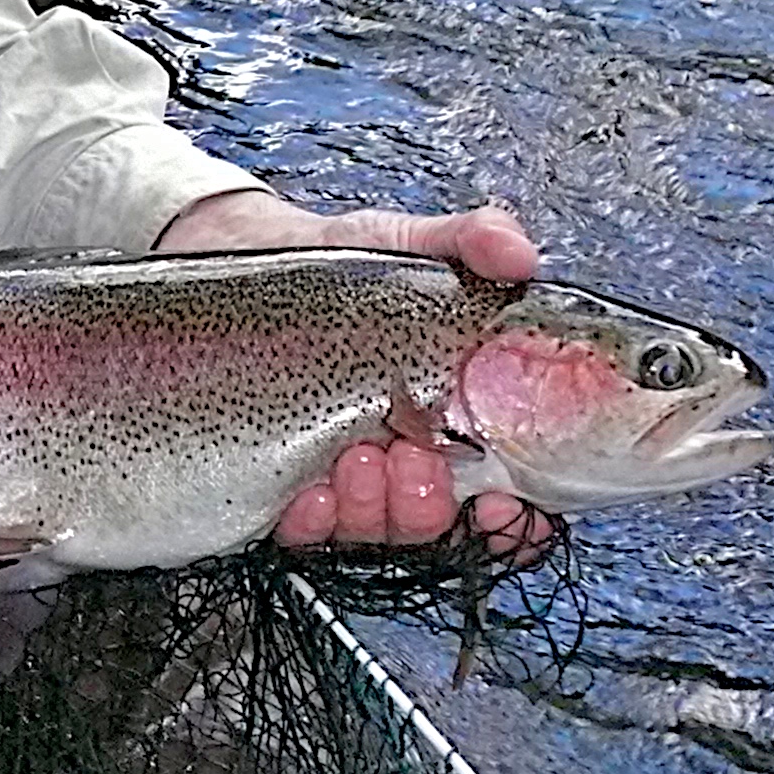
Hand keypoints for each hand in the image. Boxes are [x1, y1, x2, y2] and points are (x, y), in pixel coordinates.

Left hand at [154, 184, 551, 557]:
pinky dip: (315, 519)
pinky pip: (306, 532)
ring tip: (359, 455)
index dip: (515, 518)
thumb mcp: (414, 244)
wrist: (252, 256)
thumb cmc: (344, 266)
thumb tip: (520, 257)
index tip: (503, 501)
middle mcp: (404, 458)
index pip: (503, 496)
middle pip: (437, 522)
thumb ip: (476, 241)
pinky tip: (311, 488)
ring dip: (376, 507)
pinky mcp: (285, 483)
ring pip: (376, 531)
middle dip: (430, 502)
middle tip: (413, 453)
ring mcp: (346, 478)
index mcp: (454, 419)